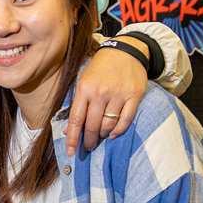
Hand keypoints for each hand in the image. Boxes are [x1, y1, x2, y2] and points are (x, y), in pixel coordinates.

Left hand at [64, 37, 149, 156]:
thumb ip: (76, 106)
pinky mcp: (134, 95)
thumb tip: (68, 130)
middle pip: (93, 126)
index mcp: (85, 89)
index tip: (70, 152)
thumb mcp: (83, 82)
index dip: (72, 138)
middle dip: (89, 141)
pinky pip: (126, 120)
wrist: (125, 50)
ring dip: (103, 135)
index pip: (76, 120)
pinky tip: (113, 134)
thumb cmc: (100, 69)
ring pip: (109, 125)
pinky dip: (118, 131)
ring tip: (101, 136)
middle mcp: (101, 92)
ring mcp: (119, 94)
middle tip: (88, 147)